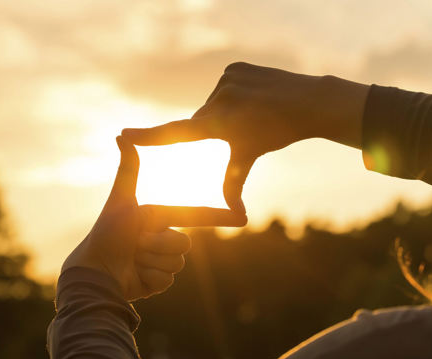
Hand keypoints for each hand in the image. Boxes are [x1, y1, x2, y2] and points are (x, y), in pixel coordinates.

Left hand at [61, 136, 246, 300]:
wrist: (94, 272)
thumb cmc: (106, 233)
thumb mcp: (121, 200)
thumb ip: (128, 169)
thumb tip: (121, 134)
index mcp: (159, 219)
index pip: (195, 216)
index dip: (219, 217)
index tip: (242, 218)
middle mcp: (161, 238)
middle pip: (184, 244)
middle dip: (159, 245)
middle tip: (136, 244)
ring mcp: (160, 261)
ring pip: (177, 263)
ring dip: (152, 262)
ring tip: (132, 259)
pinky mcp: (156, 281)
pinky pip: (168, 280)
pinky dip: (150, 278)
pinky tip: (134, 276)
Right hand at [122, 62, 368, 212]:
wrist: (307, 102)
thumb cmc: (276, 134)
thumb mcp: (250, 157)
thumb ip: (233, 184)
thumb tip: (233, 216)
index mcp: (220, 125)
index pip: (177, 133)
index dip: (149, 136)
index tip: (124, 134)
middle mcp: (219, 100)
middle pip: (200, 121)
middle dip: (210, 129)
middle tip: (237, 130)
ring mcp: (227, 81)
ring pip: (212, 103)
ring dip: (222, 111)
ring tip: (249, 114)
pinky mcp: (234, 68)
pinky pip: (223, 86)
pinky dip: (231, 94)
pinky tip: (251, 98)